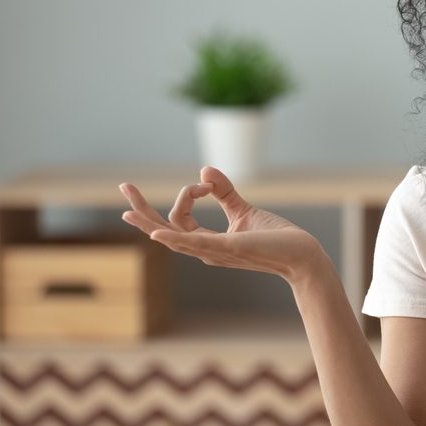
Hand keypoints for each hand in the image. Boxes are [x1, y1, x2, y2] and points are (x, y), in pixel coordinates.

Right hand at [119, 166, 325, 283]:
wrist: (301, 255)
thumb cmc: (275, 238)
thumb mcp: (243, 210)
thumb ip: (224, 192)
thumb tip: (204, 170)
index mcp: (207, 242)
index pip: (177, 219)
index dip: (186, 194)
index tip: (206, 184)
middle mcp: (205, 250)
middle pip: (164, 230)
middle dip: (142, 210)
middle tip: (124, 187)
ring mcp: (215, 251)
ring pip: (173, 237)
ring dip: (149, 222)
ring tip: (127, 211)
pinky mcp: (230, 248)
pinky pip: (196, 243)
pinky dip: (175, 238)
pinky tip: (157, 233)